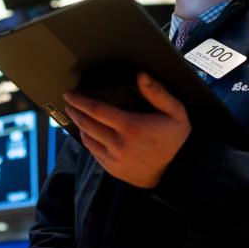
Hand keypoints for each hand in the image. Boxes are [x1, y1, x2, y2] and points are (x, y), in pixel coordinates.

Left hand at [63, 72, 190, 187]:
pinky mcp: (114, 170)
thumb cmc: (177, 139)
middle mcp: (119, 144)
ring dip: (80, 126)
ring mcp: (115, 159)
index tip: (69, 94)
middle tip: (69, 103)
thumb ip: (157, 92)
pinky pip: (94, 153)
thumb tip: (141, 75)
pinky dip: (88, 141)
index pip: (96, 110)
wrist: (179, 172)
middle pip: (87, 124)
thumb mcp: (175, 112)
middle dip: (75, 112)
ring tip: (77, 116)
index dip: (80, 101)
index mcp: (131, 127)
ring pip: (88, 140)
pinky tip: (88, 134)